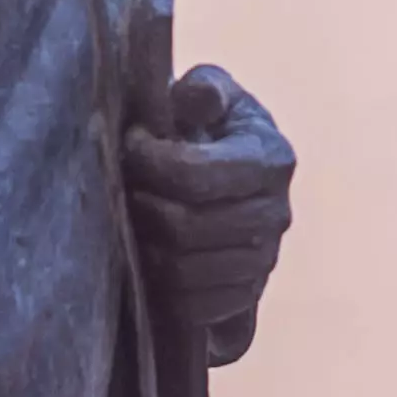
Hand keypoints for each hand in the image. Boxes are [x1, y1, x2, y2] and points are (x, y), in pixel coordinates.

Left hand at [123, 64, 293, 335]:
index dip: (151, 161)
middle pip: (187, 227)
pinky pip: (194, 308)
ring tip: (129, 216)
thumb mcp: (208, 91)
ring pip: (186, 271)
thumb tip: (198, 97)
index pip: (197, 174)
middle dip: (142, 205)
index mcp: (271, 158)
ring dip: (146, 246)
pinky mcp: (245, 298)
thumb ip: (204, 88)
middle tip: (120, 183)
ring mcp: (264, 262)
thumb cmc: (206, 124)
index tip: (130, 143)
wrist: (221, 174)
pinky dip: (162, 287)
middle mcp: (276, 214)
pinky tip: (146, 253)